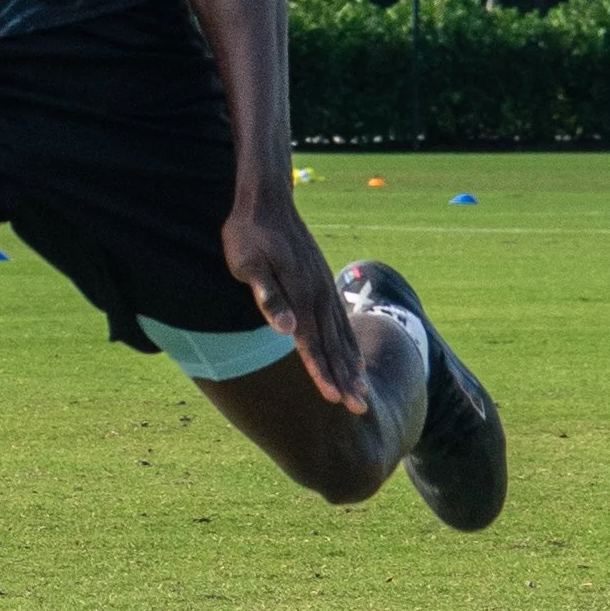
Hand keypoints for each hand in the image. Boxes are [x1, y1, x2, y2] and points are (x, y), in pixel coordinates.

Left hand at [222, 189, 367, 413]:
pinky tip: (355, 357)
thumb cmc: (248, 234)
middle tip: (358, 411)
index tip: (334, 400)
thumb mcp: (247, 264)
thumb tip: (285, 329)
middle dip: (344, 380)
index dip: (322, 373)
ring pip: (341, 336)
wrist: (267, 200)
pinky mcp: (322, 281)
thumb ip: (267, 296)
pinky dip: (350, 343)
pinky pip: (341, 320)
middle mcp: (317, 295)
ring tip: (362, 393)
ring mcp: (323, 287)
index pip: (312, 344)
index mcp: (300, 295)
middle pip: (333, 346)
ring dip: (350, 366)